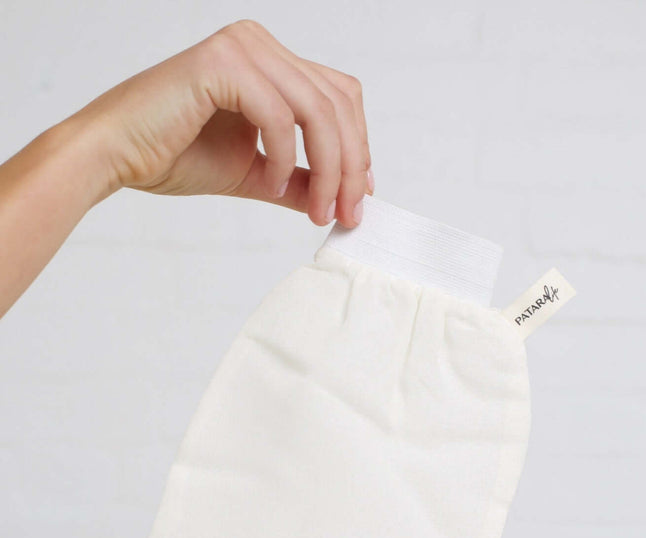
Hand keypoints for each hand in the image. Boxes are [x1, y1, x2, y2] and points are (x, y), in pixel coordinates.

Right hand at [68, 19, 373, 227]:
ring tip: (317, 211)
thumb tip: (339, 199)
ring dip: (328, 169)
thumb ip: (298, 180)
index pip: (339, 98)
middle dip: (350, 166)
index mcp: (271, 63)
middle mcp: (260, 45)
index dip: (358, 148)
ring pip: (318, 110)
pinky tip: (270, 184)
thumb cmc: (172, 155)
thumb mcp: (255, 174)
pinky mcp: (222, 63)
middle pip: (339, 103)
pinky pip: (278, 116)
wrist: (116, 155)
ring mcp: (243, 47)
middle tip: (346, 214)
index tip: (358, 198)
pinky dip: (283, 159)